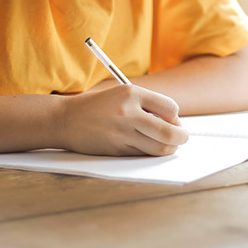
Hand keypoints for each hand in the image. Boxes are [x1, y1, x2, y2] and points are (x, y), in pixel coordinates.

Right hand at [58, 85, 188, 155]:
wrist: (66, 119)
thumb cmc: (98, 106)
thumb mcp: (122, 95)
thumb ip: (148, 105)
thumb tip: (175, 123)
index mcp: (132, 93)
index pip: (170, 107)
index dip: (175, 117)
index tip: (173, 121)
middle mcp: (128, 113)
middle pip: (169, 132)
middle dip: (181, 137)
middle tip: (182, 137)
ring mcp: (122, 133)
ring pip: (159, 147)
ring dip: (169, 148)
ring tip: (168, 144)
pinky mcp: (116, 149)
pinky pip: (143, 154)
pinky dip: (150, 153)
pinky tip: (147, 147)